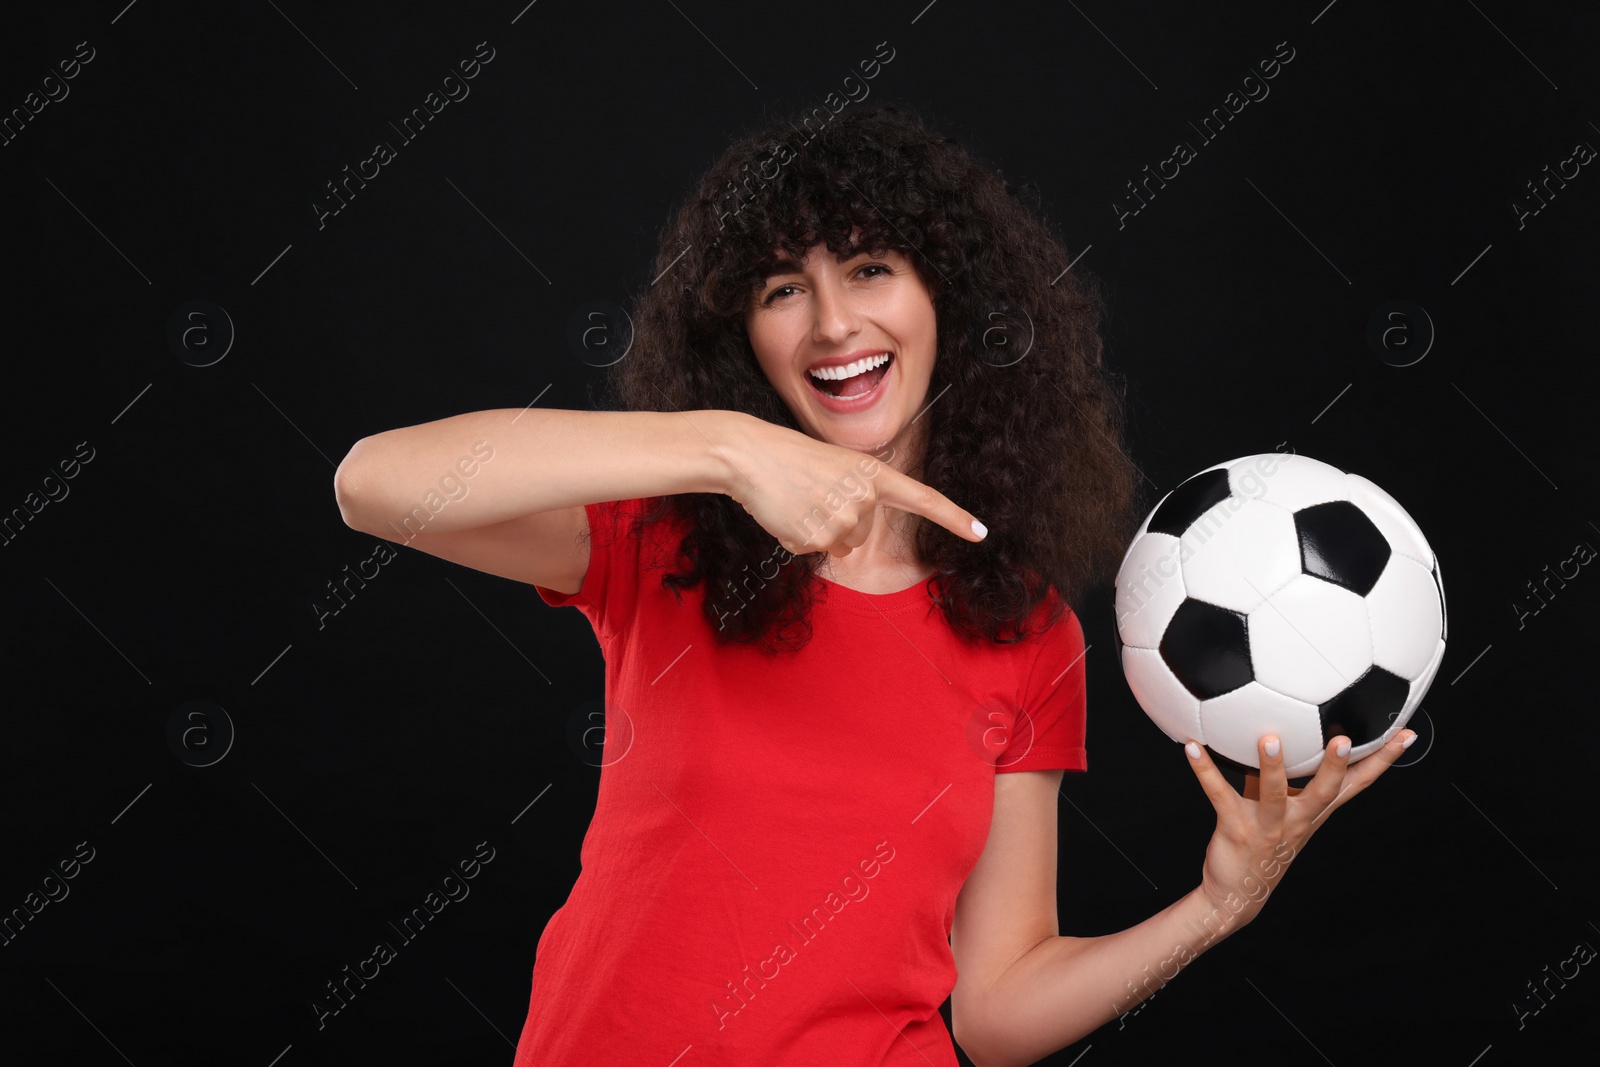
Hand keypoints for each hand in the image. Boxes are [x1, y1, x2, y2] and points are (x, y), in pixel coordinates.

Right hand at [716, 415, 985, 557]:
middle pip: (862, 532)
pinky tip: (784, 512)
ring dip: (818, 531)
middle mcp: (864, 499)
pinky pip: (812, 550)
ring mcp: (841, 521)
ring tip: (797, 501)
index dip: (953, 517)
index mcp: (872, 474)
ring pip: (840, 545)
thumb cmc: (788, 457)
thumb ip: (855, 497)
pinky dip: (796, 536)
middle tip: (810, 494)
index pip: (922, 498)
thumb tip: (848, 543)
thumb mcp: (834, 467)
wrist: (748, 454)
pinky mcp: (814, 539)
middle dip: (838, 521)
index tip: (980, 533)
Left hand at [1184, 730, 1415, 926]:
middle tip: (1344, 738)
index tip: (1405, 734)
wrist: (1236, 894)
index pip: (1357, 784)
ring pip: (1274, 795)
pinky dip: (1204, 771)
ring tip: (1268, 737)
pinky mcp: (1236, 830)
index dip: (1382, 761)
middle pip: (1326, 792)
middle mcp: (1298, 820)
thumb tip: (1278, 728)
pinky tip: (1191, 747)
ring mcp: (1268, 827)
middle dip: (1336, 766)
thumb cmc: (1260, 840)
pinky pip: (1219, 794)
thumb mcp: (1281, 807)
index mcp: (1315, 812)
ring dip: (1272, 766)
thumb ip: (1282, 774)